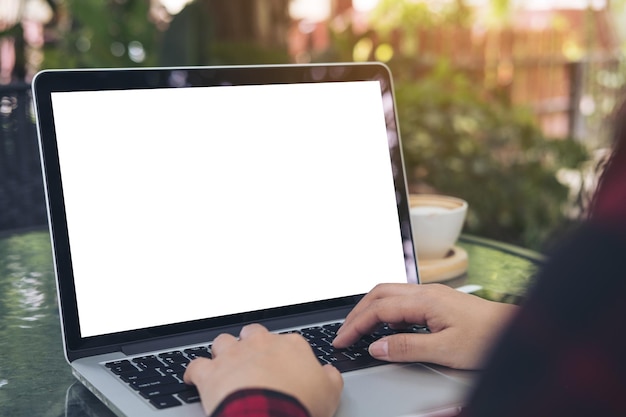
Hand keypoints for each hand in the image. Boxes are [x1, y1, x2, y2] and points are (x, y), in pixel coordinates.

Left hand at [184, 323, 342, 416]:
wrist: (269, 416)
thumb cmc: (299, 404)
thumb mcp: (330, 393)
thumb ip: (330, 378)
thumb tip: (329, 373)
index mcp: (291, 345)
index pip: (287, 341)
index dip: (284, 355)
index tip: (284, 366)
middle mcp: (261, 343)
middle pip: (252, 333)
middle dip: (251, 344)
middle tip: (253, 361)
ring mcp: (234, 355)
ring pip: (223, 342)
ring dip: (223, 352)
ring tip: (225, 366)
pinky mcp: (211, 372)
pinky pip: (196, 365)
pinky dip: (194, 372)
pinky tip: (196, 379)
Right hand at [333, 283, 517, 368]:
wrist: (515, 330)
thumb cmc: (487, 338)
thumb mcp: (445, 350)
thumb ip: (407, 347)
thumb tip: (376, 346)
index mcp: (425, 300)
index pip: (379, 309)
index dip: (356, 325)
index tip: (342, 340)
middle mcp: (426, 291)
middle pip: (378, 294)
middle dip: (356, 312)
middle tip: (343, 333)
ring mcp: (431, 293)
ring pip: (389, 293)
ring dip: (369, 308)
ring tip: (357, 328)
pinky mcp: (437, 299)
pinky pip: (401, 298)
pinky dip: (383, 308)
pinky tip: (383, 323)